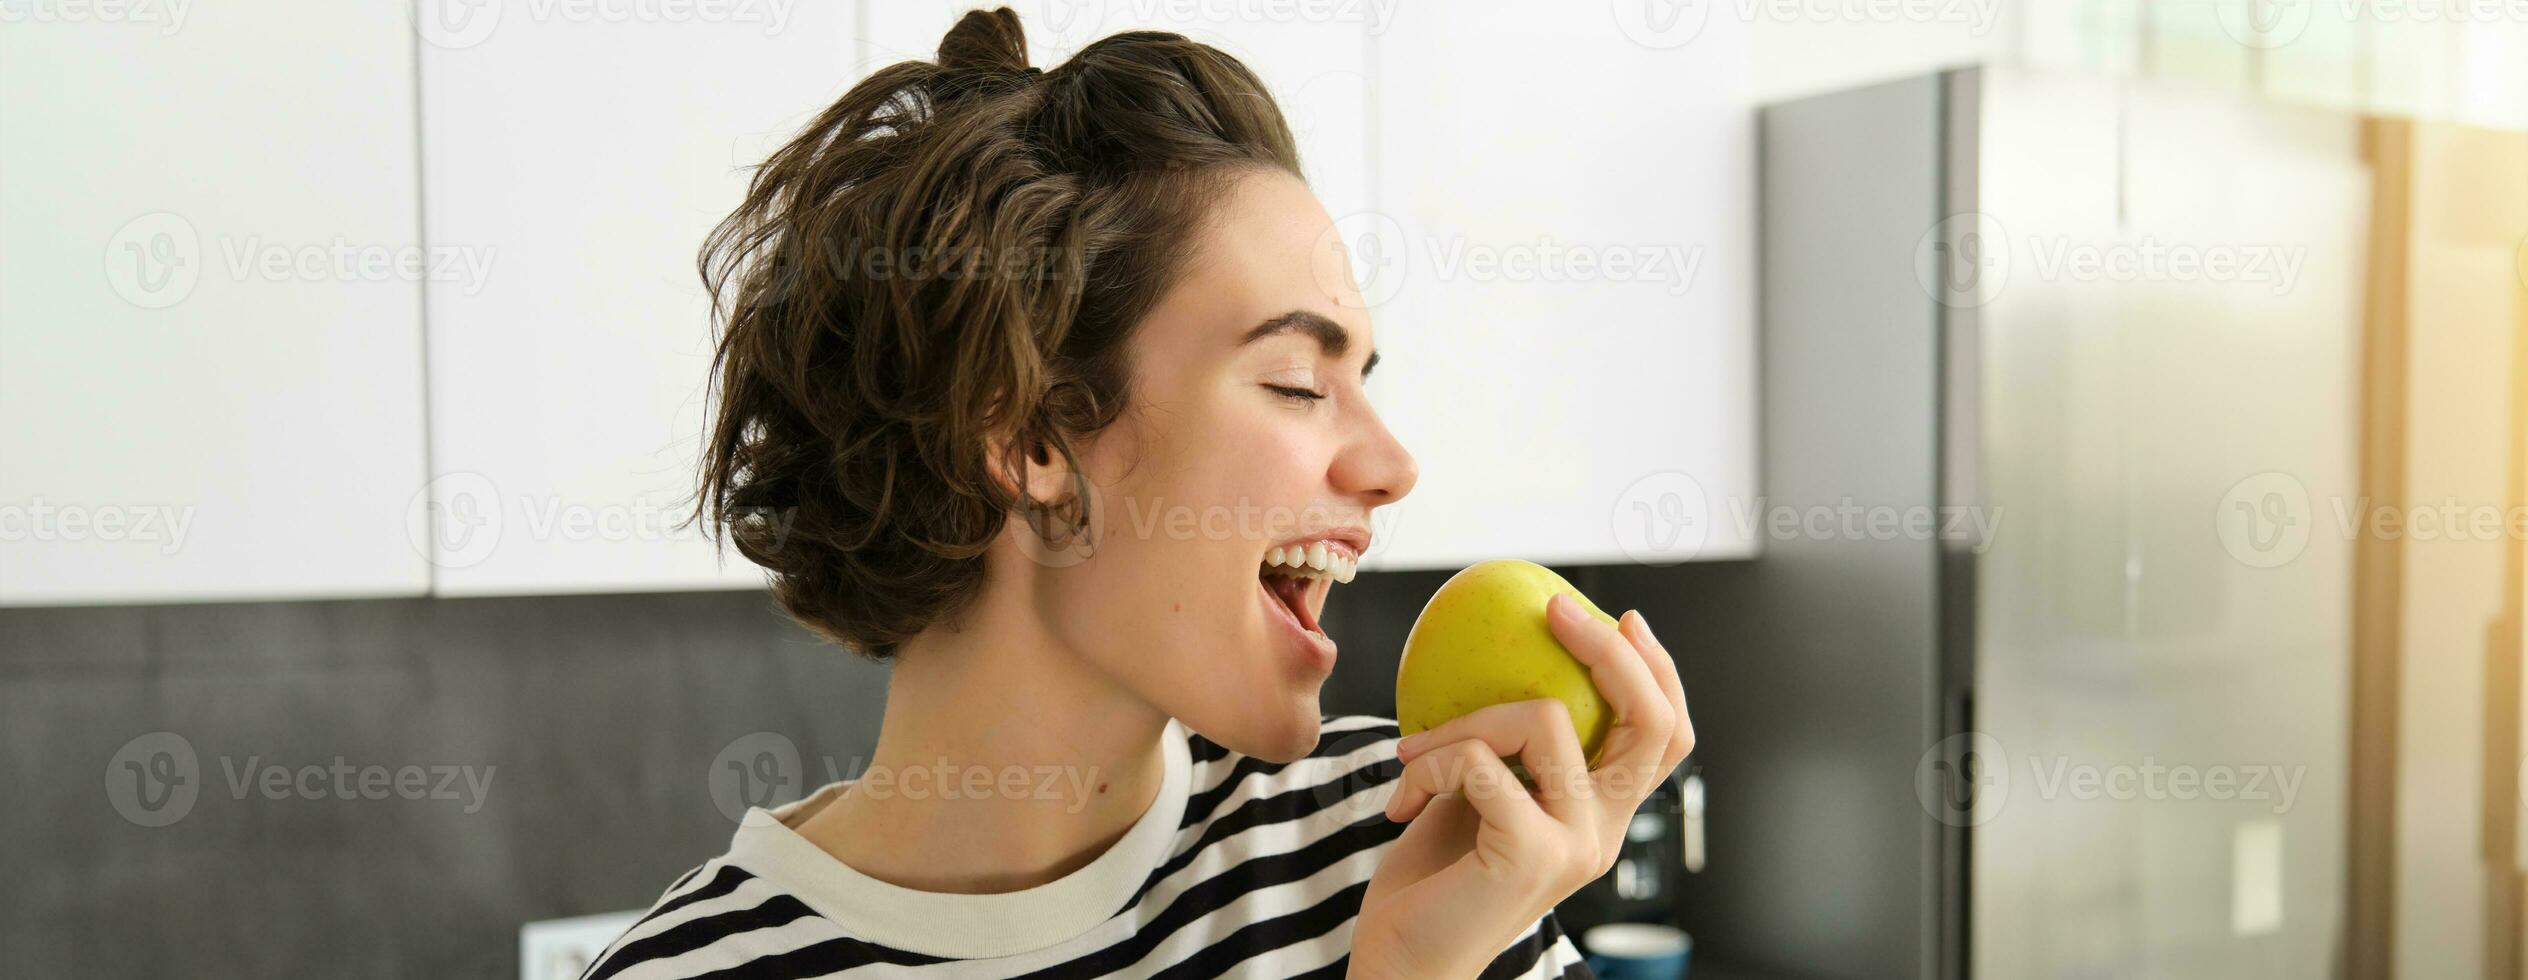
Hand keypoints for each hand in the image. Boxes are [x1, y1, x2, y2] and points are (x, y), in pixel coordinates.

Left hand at [1349, 595, 1693, 979]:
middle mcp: (1605, 833)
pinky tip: (1401, 797)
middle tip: (1553, 610)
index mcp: (1603, 817)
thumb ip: (1505, 745)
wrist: (1402, 963)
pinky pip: (1479, 760)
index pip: (1665, 737)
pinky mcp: (1530, 854)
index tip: (1618, 617)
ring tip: (1411, 753)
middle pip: (1650, 721)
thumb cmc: (1432, 878)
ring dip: (1462, 721)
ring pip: (1544, 719)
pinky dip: (1429, 764)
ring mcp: (1575, 845)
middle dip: (1610, 650)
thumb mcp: (1477, 793)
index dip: (1658, 671)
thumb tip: (1499, 653)